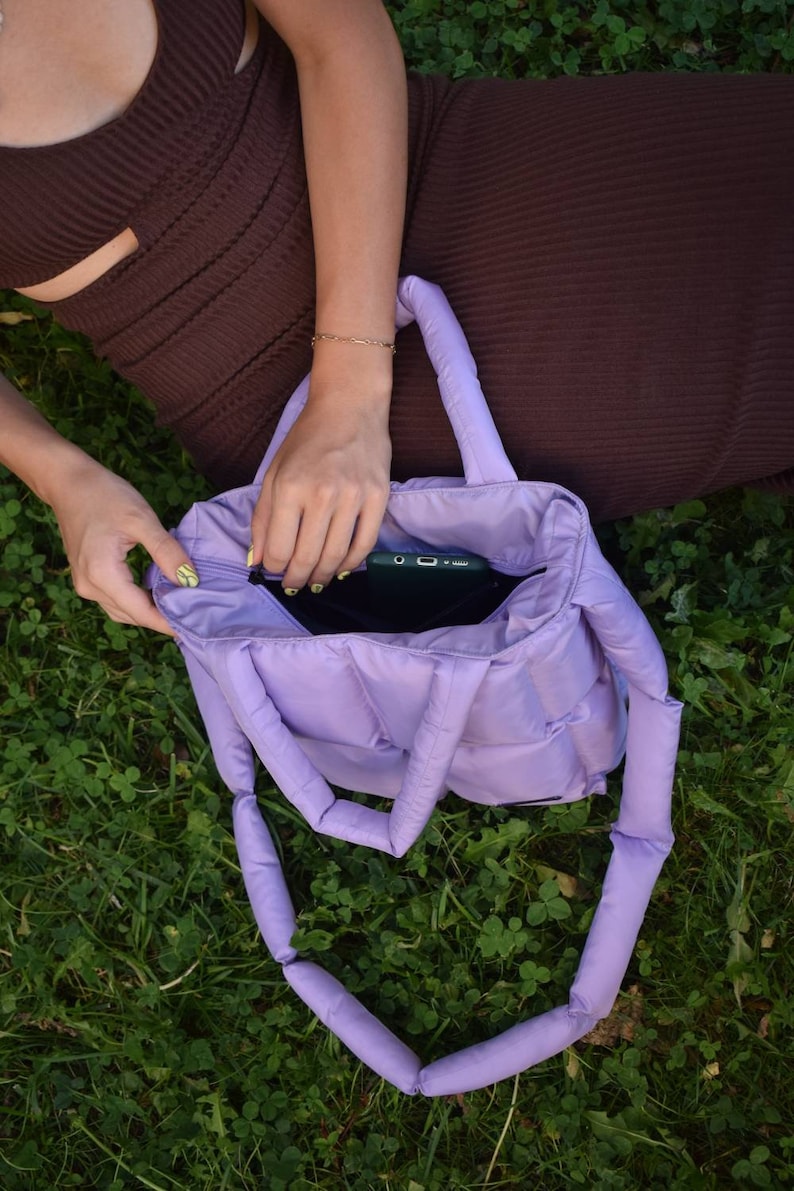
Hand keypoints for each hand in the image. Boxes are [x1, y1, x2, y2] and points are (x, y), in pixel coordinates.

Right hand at [51, 459, 197, 633]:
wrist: (68, 483)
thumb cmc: (105, 496)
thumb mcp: (142, 519)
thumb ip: (167, 552)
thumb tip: (190, 581)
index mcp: (102, 575)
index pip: (142, 612)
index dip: (169, 623)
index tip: (197, 627)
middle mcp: (89, 587)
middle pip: (133, 615)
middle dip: (162, 619)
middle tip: (196, 616)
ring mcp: (85, 584)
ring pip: (123, 611)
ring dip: (150, 611)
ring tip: (181, 607)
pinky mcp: (86, 578)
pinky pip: (115, 599)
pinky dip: (137, 601)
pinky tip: (158, 593)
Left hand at [250, 392, 391, 590]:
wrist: (350, 407)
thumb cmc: (307, 440)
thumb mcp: (274, 473)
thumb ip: (262, 518)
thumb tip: (257, 559)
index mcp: (289, 487)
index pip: (278, 548)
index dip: (273, 568)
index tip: (273, 572)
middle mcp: (321, 494)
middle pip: (306, 558)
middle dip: (296, 580)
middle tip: (294, 585)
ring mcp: (353, 497)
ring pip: (335, 557)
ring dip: (322, 576)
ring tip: (315, 581)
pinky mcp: (378, 498)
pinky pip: (364, 544)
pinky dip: (350, 563)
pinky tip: (339, 568)